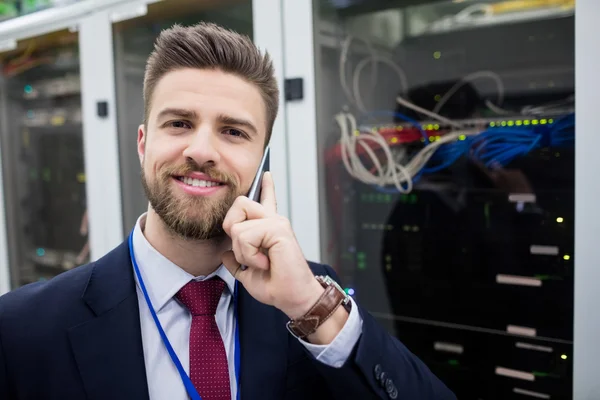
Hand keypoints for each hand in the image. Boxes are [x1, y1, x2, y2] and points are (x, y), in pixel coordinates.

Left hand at [221, 172, 324, 319]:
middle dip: (232, 229)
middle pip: (239, 204)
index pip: (266, 201)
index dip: (265, 187)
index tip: (266, 174)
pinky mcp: (278, 228)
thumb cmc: (277, 286)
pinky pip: (245, 237)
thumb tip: (224, 254)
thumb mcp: (248, 274)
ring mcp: (276, 223)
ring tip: (260, 262)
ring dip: (242, 252)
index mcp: (269, 229)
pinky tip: (265, 262)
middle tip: (247, 252)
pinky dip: (249, 255)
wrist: (293, 298)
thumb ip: (235, 262)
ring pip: (237, 227)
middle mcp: (274, 222)